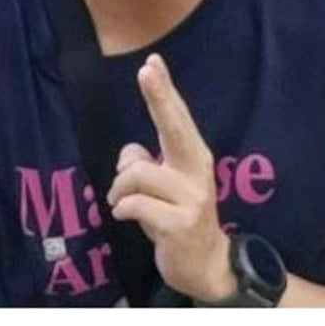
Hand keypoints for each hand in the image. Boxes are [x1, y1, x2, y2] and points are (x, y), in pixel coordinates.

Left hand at [106, 53, 236, 302]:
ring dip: (119, 189)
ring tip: (125, 202)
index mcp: (192, 156)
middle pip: (173, 127)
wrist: (205, 264)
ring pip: (135, 173)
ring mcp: (191, 198)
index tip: (152, 61)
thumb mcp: (160, 183)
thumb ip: (143, 160)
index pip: (175, 117)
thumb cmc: (174, 213)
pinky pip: (133, 204)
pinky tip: (128, 217)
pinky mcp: (179, 224)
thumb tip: (129, 156)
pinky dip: (122, 209)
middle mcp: (196, 171)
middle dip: (159, 96)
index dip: (163, 90)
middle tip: (147, 69)